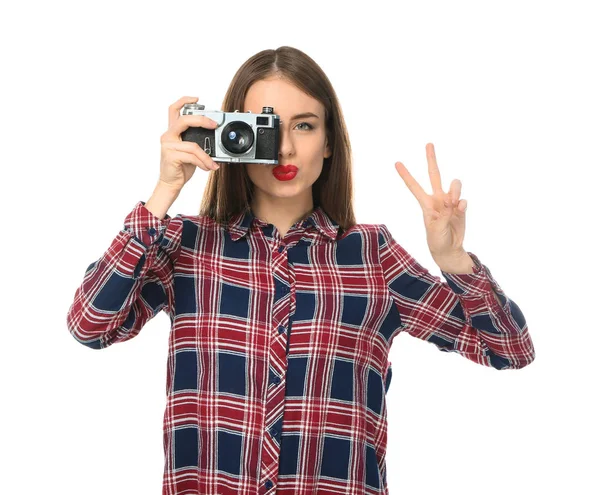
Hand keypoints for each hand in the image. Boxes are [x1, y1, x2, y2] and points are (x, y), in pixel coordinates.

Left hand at [394, 143, 467, 261]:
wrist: (449, 249)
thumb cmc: (437, 239)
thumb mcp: (436, 228)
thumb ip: (444, 213)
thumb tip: (454, 200)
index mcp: (426, 204)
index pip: (414, 186)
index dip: (406, 175)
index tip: (396, 163)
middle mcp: (437, 199)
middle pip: (434, 174)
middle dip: (431, 159)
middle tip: (428, 143)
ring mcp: (450, 202)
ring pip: (454, 185)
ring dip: (455, 190)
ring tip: (453, 204)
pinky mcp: (461, 207)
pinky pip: (463, 200)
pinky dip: (462, 204)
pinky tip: (459, 209)